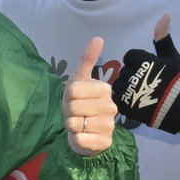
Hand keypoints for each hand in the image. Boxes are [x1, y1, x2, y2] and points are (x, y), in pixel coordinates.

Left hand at [63, 36, 115, 154]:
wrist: (86, 133)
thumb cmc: (81, 104)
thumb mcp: (80, 80)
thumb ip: (87, 60)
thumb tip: (98, 38)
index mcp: (105, 89)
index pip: (73, 89)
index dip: (68, 95)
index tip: (75, 98)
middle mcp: (111, 107)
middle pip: (73, 106)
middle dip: (69, 111)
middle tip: (77, 113)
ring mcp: (109, 125)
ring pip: (75, 123)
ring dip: (72, 125)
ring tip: (80, 124)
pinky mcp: (104, 142)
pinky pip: (79, 139)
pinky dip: (75, 138)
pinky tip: (83, 136)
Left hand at [110, 14, 179, 135]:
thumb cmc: (178, 81)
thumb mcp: (172, 56)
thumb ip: (163, 36)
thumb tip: (166, 15)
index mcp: (142, 60)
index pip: (130, 57)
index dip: (139, 63)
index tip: (149, 72)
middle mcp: (133, 74)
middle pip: (124, 70)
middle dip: (133, 76)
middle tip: (148, 84)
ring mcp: (128, 91)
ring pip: (119, 85)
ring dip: (127, 88)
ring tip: (142, 94)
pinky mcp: (126, 106)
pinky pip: (117, 99)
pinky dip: (125, 100)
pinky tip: (136, 102)